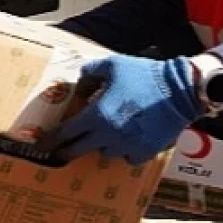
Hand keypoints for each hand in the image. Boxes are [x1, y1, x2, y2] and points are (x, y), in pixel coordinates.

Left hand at [46, 55, 199, 164]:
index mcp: (97, 115)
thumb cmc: (144, 75)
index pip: (67, 133)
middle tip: (61, 150)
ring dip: (101, 144)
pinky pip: (126, 157)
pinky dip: (124, 150)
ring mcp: (127, 146)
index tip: (43, 145)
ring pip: (104, 153)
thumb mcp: (113, 65)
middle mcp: (108, 135)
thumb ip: (91, 72)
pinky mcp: (144, 152)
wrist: (179, 90)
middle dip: (67, 150)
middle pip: (79, 150)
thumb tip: (79, 80)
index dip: (52, 140)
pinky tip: (128, 138)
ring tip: (107, 132)